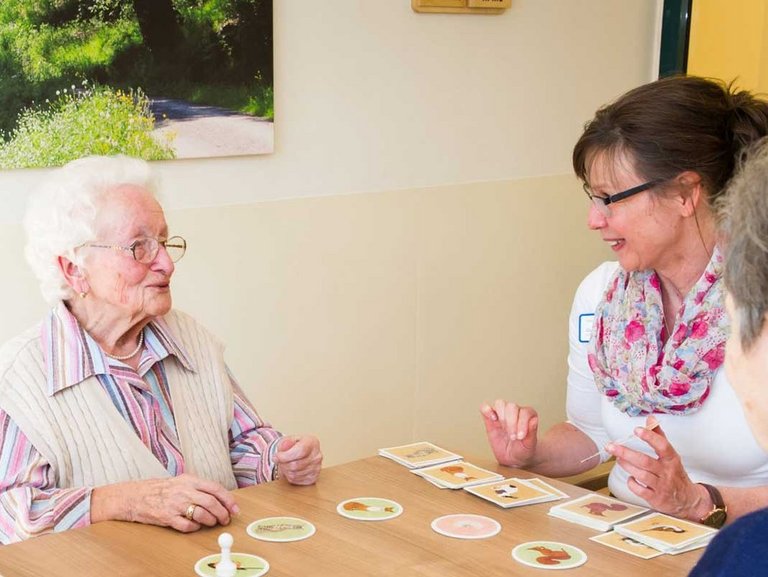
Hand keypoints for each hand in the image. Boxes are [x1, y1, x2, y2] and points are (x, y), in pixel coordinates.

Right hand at [92, 473, 238, 531]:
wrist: (136, 496)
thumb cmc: (162, 489)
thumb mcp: (182, 481)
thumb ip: (200, 488)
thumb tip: (221, 497)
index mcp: (190, 480)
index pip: (215, 488)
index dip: (228, 500)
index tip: (235, 509)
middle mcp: (184, 491)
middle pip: (211, 503)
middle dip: (222, 513)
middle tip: (225, 519)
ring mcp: (175, 504)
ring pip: (201, 515)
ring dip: (211, 521)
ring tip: (213, 523)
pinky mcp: (167, 517)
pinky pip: (186, 526)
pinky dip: (194, 528)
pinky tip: (195, 526)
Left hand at [275, 435, 322, 484]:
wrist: (300, 454)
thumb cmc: (294, 446)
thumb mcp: (288, 440)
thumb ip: (285, 442)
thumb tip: (284, 447)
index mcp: (313, 442)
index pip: (301, 451)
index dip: (286, 456)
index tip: (276, 457)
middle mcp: (317, 455)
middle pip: (296, 465)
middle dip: (283, 464)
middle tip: (280, 460)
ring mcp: (317, 468)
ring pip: (294, 474)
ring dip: (285, 471)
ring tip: (286, 464)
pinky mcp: (313, 478)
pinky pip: (296, 481)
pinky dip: (289, 477)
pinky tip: (291, 470)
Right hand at [479, 400, 538, 467]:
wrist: (513, 459)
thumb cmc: (523, 450)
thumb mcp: (529, 446)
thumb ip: (532, 433)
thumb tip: (534, 420)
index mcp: (528, 416)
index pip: (525, 412)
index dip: (522, 423)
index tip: (520, 437)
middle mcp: (515, 412)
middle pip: (512, 406)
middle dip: (511, 422)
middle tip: (512, 437)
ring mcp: (502, 414)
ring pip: (500, 403)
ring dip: (501, 417)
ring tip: (503, 429)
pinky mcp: (490, 419)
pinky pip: (485, 407)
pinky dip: (486, 410)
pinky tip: (492, 419)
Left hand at [606, 416, 707, 519]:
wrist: (688, 500)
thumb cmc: (675, 473)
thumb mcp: (670, 455)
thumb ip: (659, 436)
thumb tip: (650, 418)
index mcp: (671, 459)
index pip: (662, 446)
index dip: (650, 437)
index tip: (636, 429)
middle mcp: (667, 472)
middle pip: (645, 461)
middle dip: (626, 453)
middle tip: (611, 446)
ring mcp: (661, 486)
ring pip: (641, 475)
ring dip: (626, 465)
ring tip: (618, 458)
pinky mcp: (656, 498)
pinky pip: (640, 490)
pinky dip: (632, 483)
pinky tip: (629, 477)